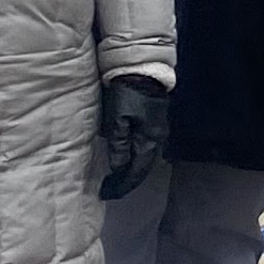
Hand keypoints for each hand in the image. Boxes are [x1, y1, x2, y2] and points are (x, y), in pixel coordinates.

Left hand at [96, 72, 172, 200]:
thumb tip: (118, 167)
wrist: (144, 69)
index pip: (136, 172)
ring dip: (131, 169)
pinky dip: (134, 157)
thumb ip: (118, 144)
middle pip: (142, 167)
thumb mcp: (118, 118)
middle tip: (109, 189)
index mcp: (149, 140)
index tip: (105, 194)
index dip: (121, 185)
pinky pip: (145, 147)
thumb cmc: (128, 92)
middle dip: (126, 180)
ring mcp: (157, 130)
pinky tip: (125, 157)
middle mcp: (157, 138)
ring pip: (144, 158)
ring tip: (115, 177)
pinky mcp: (153, 122)